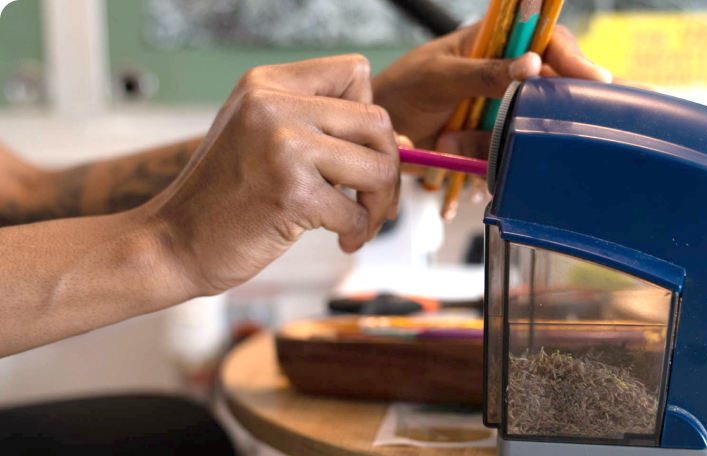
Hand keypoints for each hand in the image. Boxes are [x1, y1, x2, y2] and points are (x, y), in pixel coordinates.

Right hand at [143, 55, 400, 295]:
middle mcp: (273, 105)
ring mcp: (282, 147)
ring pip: (379, 166)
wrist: (171, 243)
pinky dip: (358, 233)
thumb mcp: (265, 139)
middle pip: (378, 121)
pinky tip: (340, 241)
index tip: (358, 152)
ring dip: (381, 204)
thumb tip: (406, 141)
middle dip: (389, 166)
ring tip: (359, 223)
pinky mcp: (290, 193)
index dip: (369, 116)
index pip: (355, 71)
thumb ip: (327, 129)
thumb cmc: (227, 197)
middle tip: (373, 200)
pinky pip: (357, 212)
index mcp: (268, 83)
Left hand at [373, 22, 611, 152]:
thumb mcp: (441, 76)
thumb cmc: (404, 88)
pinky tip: (491, 181)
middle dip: (565, 107)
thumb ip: (484, 72)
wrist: (375, 131)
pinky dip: (504, 168)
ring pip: (538, 126)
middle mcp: (508, 75)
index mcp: (498, 44)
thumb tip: (532, 64)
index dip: (576, 59)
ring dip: (531, 144)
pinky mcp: (496, 141)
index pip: (550, 42)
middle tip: (576, 125)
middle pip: (555, 86)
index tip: (596, 79)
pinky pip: (514, 154)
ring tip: (530, 156)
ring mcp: (504, 110)